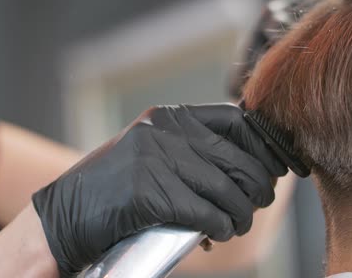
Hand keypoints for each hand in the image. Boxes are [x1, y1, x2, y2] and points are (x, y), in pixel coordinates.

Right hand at [32, 103, 287, 275]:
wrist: (64, 215)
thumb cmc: (117, 189)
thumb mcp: (156, 154)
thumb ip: (196, 151)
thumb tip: (256, 166)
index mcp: (171, 118)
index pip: (238, 122)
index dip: (268, 145)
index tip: (287, 165)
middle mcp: (166, 132)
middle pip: (239, 159)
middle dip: (258, 188)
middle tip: (256, 204)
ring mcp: (156, 160)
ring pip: (228, 190)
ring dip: (242, 214)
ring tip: (237, 225)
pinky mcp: (149, 192)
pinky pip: (207, 213)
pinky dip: (222, 227)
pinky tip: (219, 234)